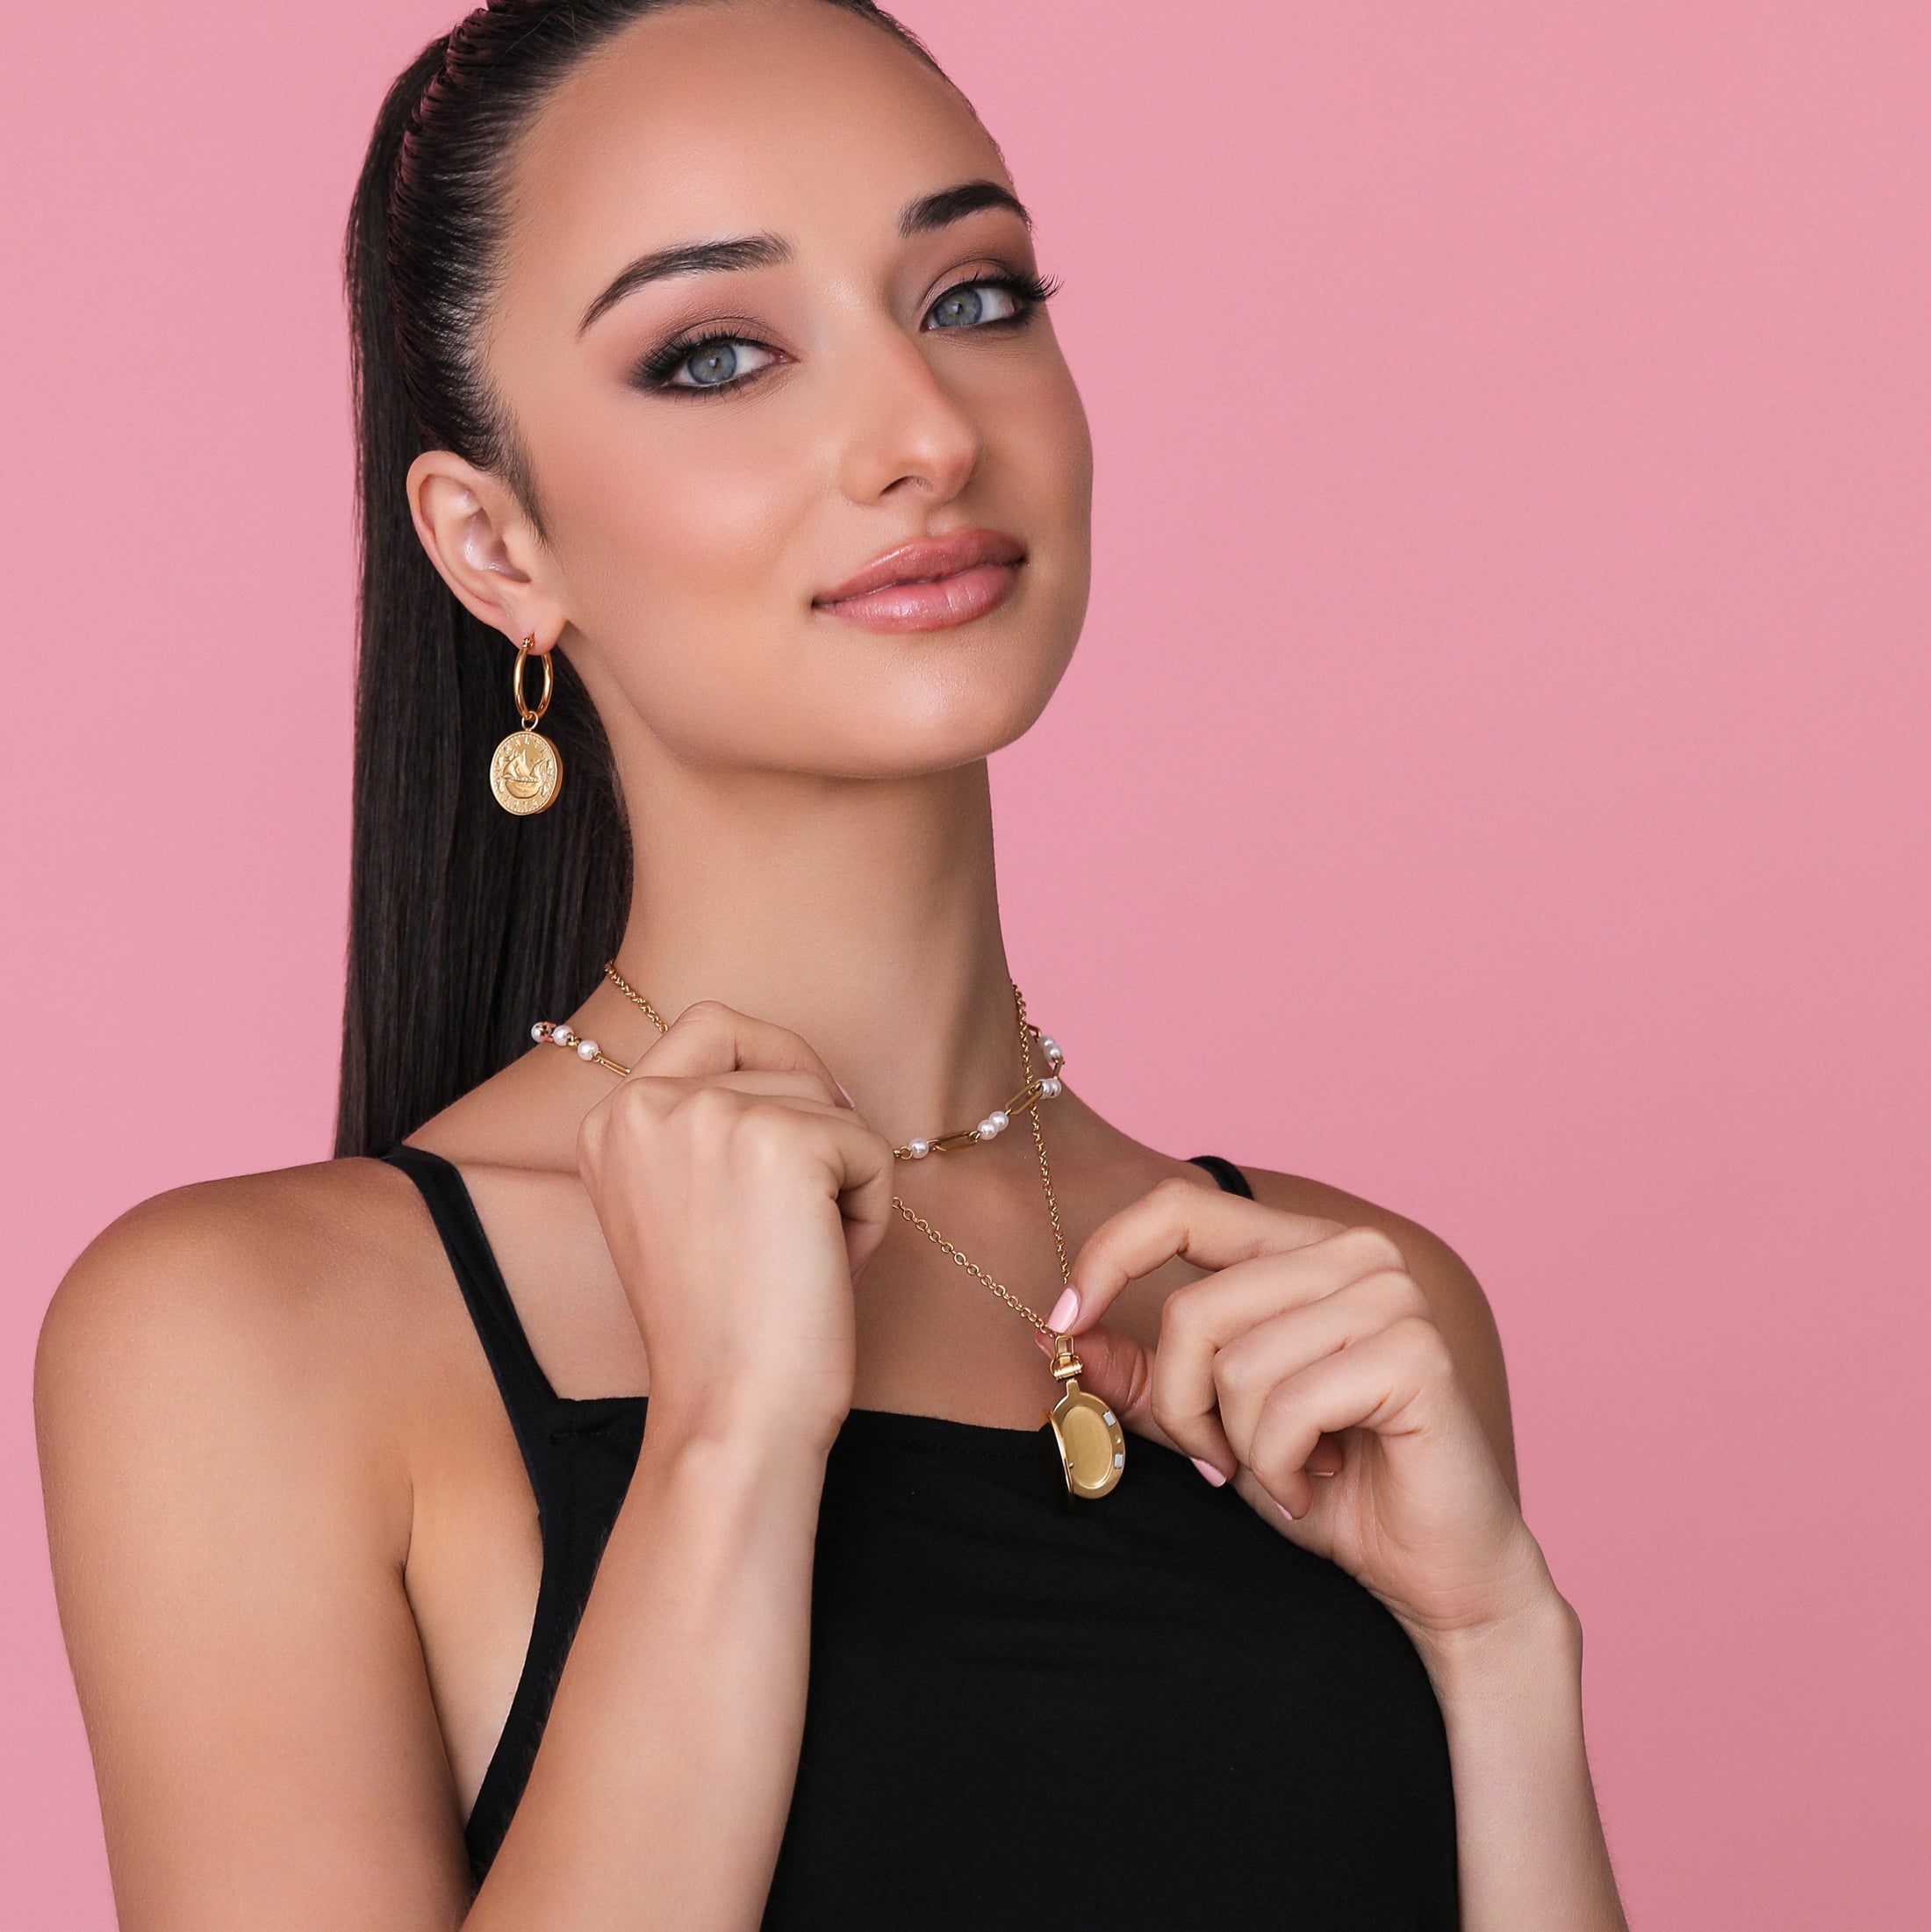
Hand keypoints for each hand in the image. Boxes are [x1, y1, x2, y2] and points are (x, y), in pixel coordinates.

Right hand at [575, 1001, 894, 1451]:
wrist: (730, 1412)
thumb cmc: (723, 1325)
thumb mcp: (683, 1205)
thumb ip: (709, 1131)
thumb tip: (814, 1077)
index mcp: (610, 1118)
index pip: (714, 1023)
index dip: (775, 1068)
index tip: (789, 1146)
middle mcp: (645, 1101)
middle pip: (783, 1055)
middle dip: (817, 1125)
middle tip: (802, 1215)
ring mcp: (711, 1114)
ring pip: (832, 1105)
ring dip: (842, 1181)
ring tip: (800, 1257)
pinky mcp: (782, 1142)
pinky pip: (871, 1146)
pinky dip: (873, 1211)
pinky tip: (829, 1267)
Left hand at [1045, 1176, 1554, 1646]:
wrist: (1435, 1573)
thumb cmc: (1326, 1488)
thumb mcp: (1211, 1424)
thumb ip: (1144, 1374)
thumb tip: (1062, 1336)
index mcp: (1302, 1245)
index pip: (1180, 1207)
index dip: (1107, 1257)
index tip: (1062, 1324)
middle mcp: (1355, 1251)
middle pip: (1196, 1311)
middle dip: (1183, 1405)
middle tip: (1219, 1460)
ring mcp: (1392, 1296)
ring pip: (1236, 1363)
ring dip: (1239, 1444)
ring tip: (1286, 1472)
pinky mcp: (1415, 1355)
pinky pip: (1287, 1407)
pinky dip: (1280, 1468)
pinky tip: (1315, 1486)